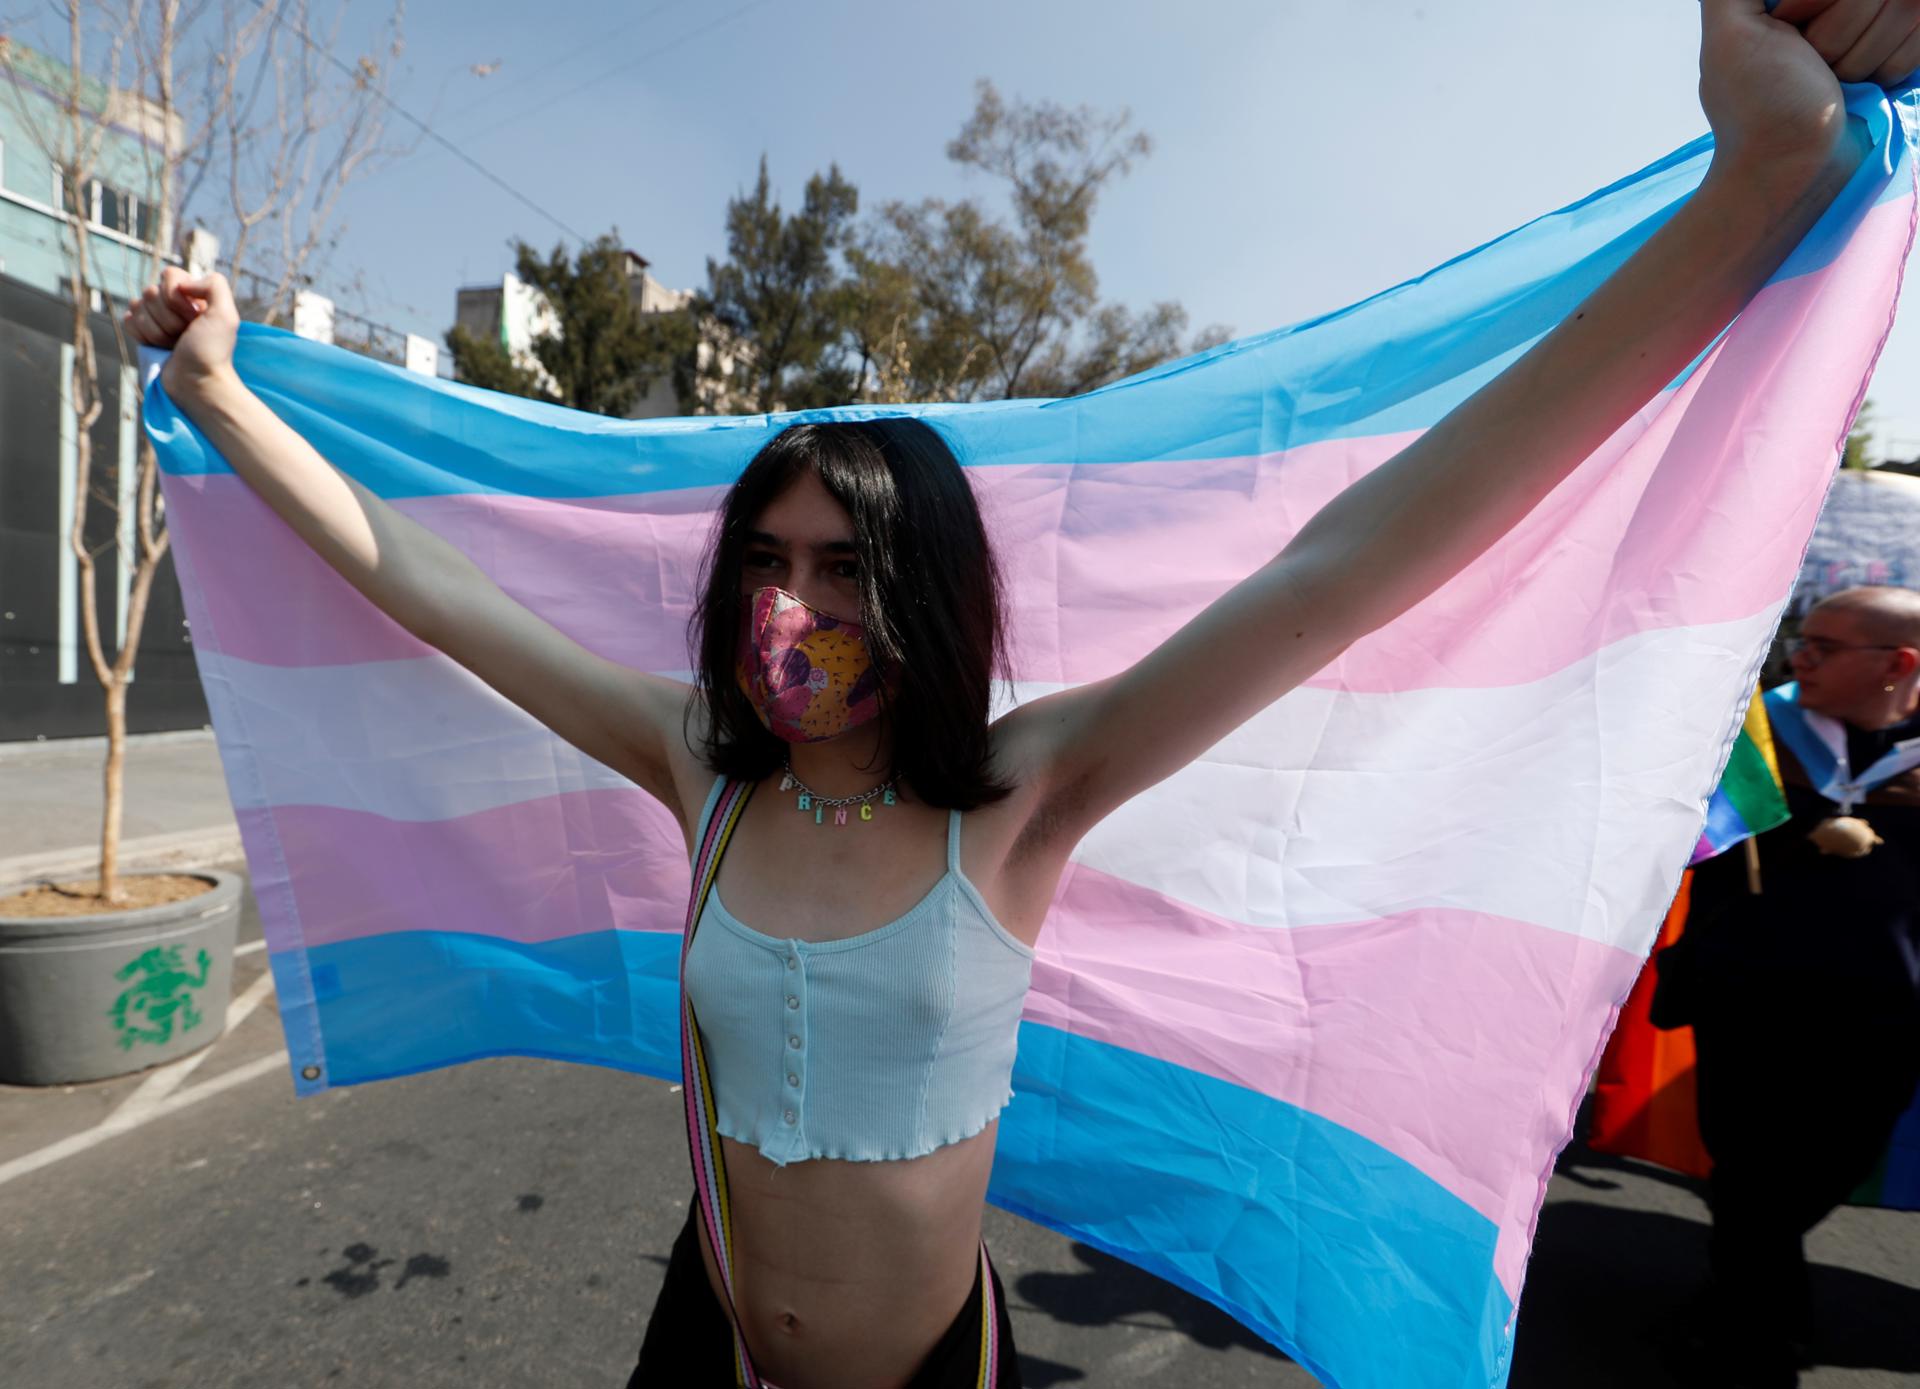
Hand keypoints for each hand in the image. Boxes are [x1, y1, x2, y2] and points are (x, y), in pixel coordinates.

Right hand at [124, 267, 239, 397]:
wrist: (197, 383)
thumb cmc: (212, 351)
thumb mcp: (226, 315)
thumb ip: (214, 285)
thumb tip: (183, 283)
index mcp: (194, 295)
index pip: (169, 275)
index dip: (177, 297)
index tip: (194, 319)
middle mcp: (174, 303)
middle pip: (150, 291)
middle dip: (168, 318)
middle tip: (185, 336)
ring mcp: (156, 317)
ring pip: (137, 306)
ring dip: (157, 331)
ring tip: (174, 344)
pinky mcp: (142, 332)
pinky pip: (128, 320)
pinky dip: (143, 335)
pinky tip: (158, 347)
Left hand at [1699, 0, 1919, 199]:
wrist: (1795, 171)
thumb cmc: (1758, 110)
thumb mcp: (1729, 34)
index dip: (1813, 4)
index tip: (1791, 30)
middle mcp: (1849, 3)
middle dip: (1840, 33)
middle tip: (1814, 66)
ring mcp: (1885, 19)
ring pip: (1906, 4)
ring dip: (1867, 55)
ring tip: (1837, 82)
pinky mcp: (1911, 42)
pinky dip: (1896, 64)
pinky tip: (1869, 87)